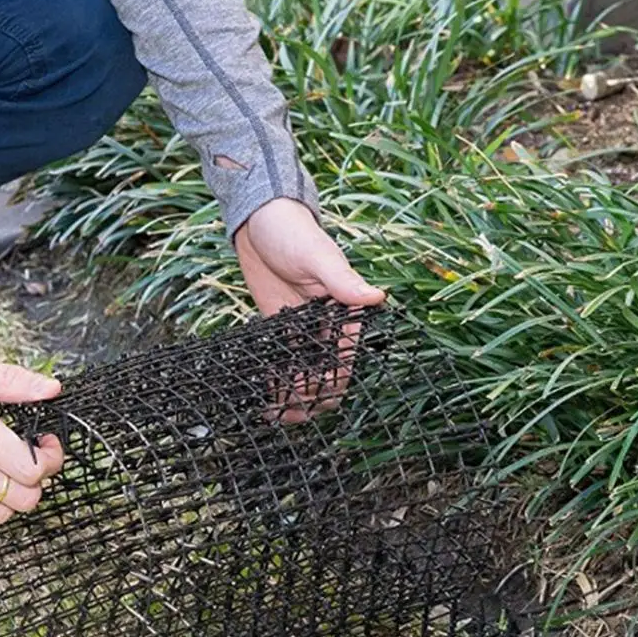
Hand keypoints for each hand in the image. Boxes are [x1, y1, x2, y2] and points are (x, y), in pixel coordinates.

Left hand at [234, 198, 384, 420]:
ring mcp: (304, 331)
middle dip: (311, 400)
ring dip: (294, 399)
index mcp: (346, 313)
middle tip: (289, 415)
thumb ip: (343, 282)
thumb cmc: (293, 232)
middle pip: (325, 376)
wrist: (259, 221)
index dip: (331, 385)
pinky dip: (276, 384)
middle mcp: (328, 327)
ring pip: (305, 376)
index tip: (311, 398)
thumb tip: (377, 297)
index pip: (345, 360)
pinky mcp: (280, 330)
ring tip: (275, 415)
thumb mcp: (318, 257)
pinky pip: (282, 364)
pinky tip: (265, 401)